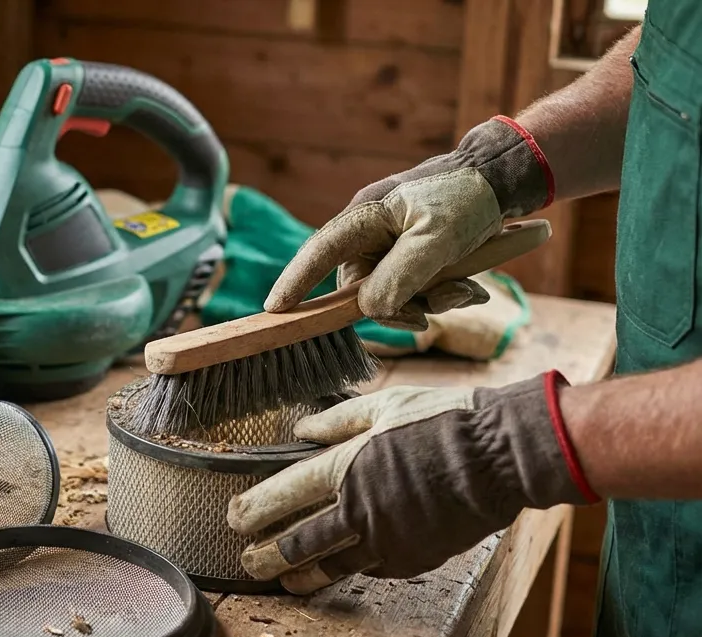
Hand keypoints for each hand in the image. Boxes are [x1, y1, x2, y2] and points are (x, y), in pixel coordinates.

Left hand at [226, 373, 595, 593]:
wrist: (504, 456)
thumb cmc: (446, 421)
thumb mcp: (385, 405)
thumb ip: (336, 420)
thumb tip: (300, 429)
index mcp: (348, 466)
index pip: (285, 493)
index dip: (255, 508)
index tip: (234, 517)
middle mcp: (361, 509)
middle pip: (300, 542)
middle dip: (267, 554)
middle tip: (246, 561)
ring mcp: (389, 539)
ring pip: (333, 566)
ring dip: (302, 576)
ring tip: (283, 582)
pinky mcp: (416, 558)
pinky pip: (374, 568)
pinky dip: (353, 568)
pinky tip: (341, 569)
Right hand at [264, 116, 552, 329]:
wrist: (507, 177)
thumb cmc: (469, 197)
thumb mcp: (438, 239)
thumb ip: (400, 276)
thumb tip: (369, 309)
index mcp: (365, 217)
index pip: (318, 252)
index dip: (295, 282)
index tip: (274, 310)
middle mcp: (370, 231)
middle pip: (362, 287)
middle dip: (399, 305)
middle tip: (430, 313)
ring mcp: (391, 242)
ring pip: (392, 292)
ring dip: (430, 300)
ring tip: (467, 290)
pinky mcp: (412, 251)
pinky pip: (414, 286)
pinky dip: (440, 293)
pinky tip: (470, 287)